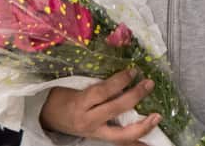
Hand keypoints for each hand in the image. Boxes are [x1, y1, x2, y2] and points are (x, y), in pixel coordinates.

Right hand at [39, 68, 160, 143]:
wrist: (47, 118)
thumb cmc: (60, 97)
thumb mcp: (71, 84)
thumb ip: (93, 80)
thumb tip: (119, 68)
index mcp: (80, 103)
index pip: (103, 92)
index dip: (119, 81)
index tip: (133, 71)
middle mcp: (88, 120)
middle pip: (115, 109)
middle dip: (135, 96)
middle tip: (148, 84)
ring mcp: (94, 132)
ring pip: (121, 135)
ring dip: (142, 126)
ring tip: (157, 117)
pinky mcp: (99, 139)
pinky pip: (120, 143)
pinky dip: (135, 143)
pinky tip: (149, 143)